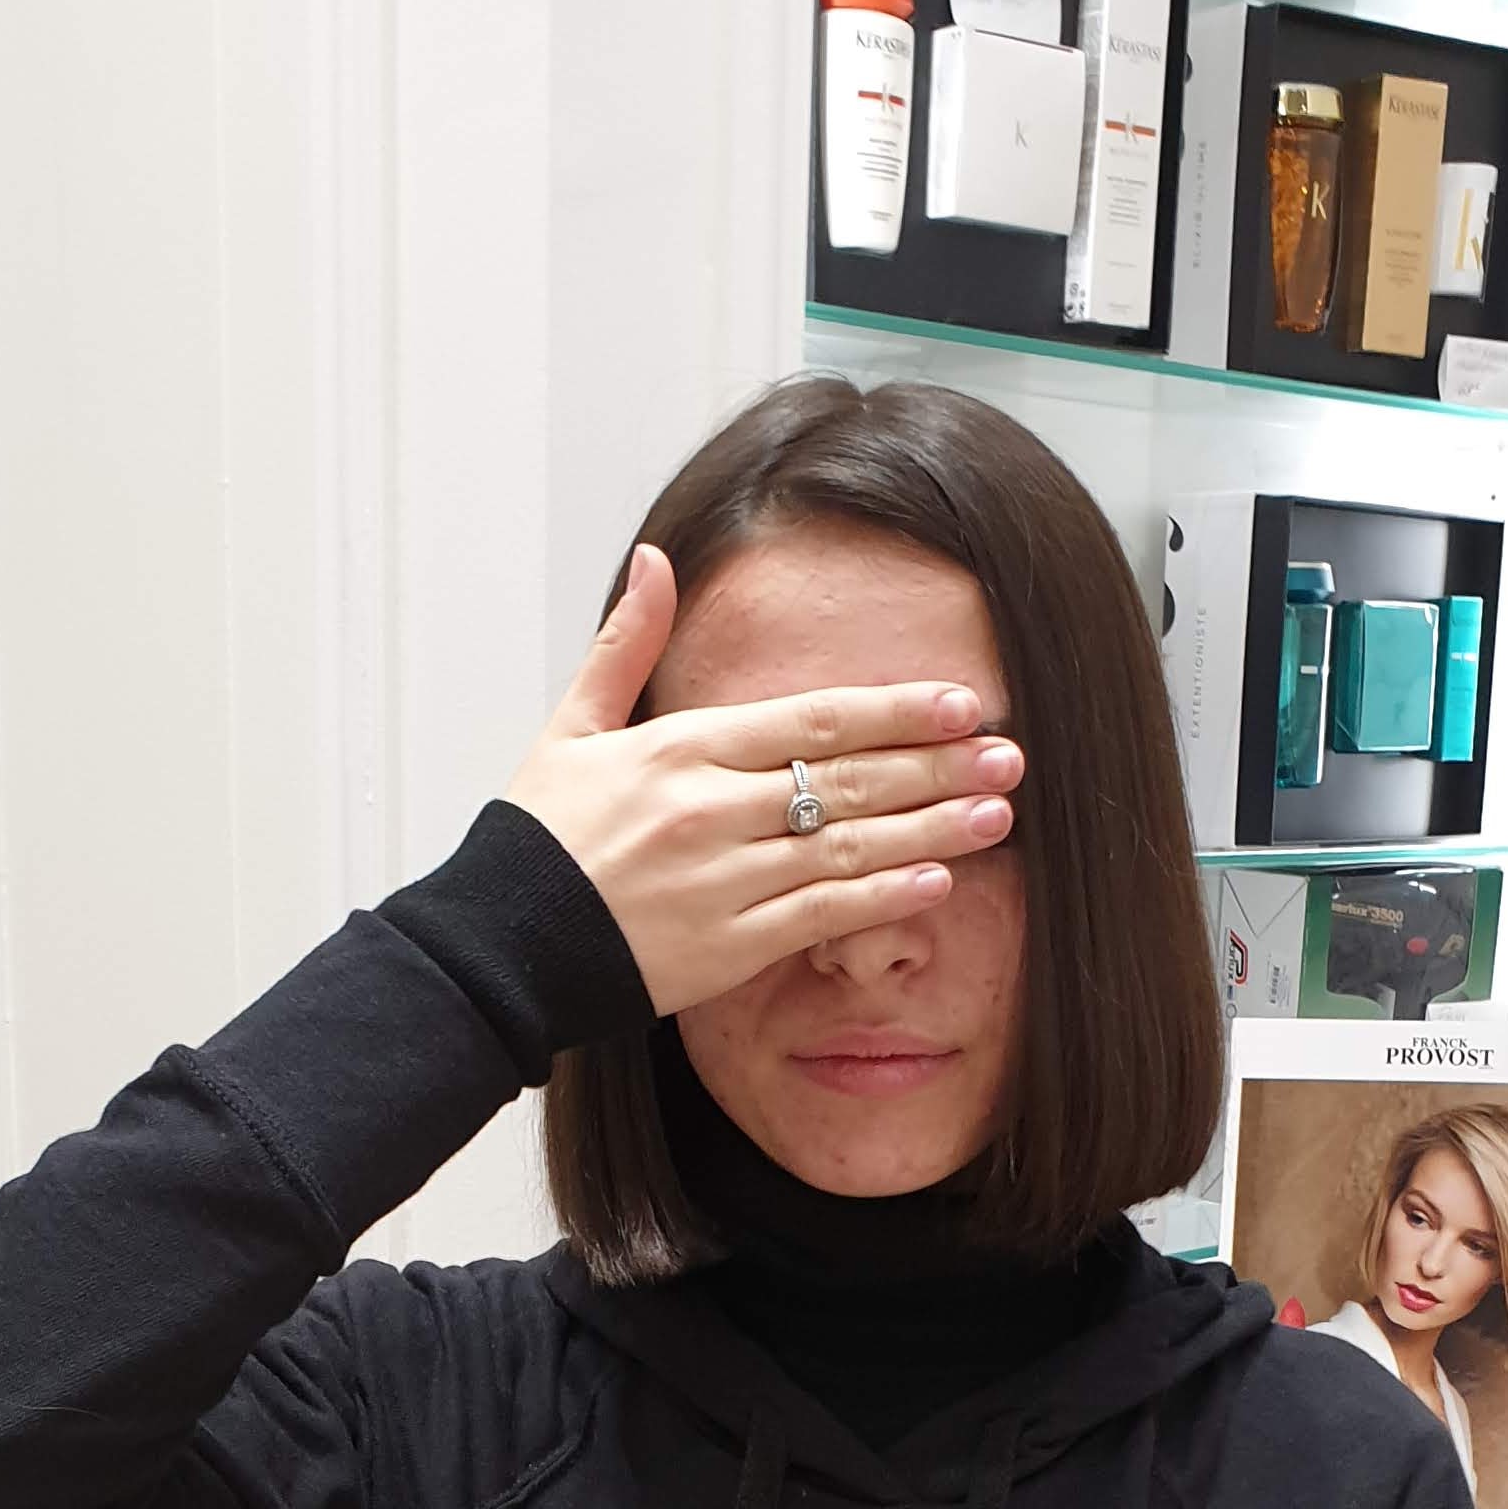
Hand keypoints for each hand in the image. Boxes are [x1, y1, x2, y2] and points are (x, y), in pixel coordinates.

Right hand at [504, 543, 1023, 1020]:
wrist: (497, 948)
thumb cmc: (535, 842)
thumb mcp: (572, 729)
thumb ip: (626, 647)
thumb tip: (654, 560)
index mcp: (683, 748)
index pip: (814, 719)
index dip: (895, 709)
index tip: (960, 701)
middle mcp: (711, 810)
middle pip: (848, 777)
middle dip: (938, 764)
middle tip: (1010, 753)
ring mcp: (723, 881)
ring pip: (849, 846)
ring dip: (932, 829)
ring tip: (997, 814)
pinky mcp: (725, 948)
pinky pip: (821, 916)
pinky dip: (883, 898)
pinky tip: (937, 883)